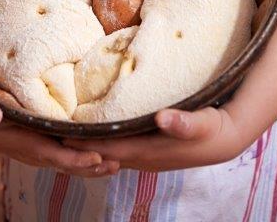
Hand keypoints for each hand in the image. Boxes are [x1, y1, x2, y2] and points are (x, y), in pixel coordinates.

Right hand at [0, 90, 119, 177]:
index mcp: (20, 144)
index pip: (51, 155)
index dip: (73, 158)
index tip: (95, 158)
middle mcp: (31, 152)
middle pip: (64, 163)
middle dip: (89, 166)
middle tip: (116, 164)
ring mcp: (36, 150)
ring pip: (67, 161)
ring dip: (89, 164)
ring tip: (115, 163)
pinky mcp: (40, 142)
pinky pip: (64, 152)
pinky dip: (81, 154)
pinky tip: (99, 152)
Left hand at [63, 107, 242, 171]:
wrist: (226, 139)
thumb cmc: (213, 128)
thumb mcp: (204, 122)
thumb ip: (184, 122)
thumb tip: (162, 118)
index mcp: (150, 150)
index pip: (109, 148)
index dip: (86, 144)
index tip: (62, 135)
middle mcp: (143, 157)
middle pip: (103, 153)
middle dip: (78, 146)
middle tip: (51, 133)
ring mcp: (146, 155)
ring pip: (108, 152)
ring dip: (88, 146)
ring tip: (63, 134)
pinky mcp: (149, 148)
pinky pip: (118, 147)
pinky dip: (102, 141)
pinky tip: (92, 132)